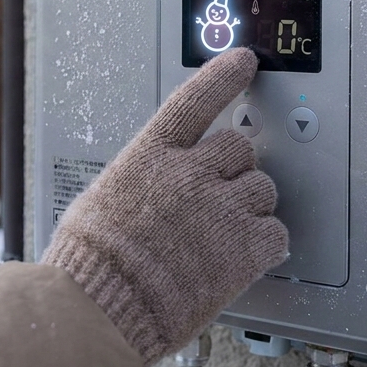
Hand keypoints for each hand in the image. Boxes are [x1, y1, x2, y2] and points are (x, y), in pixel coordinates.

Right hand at [42, 48, 288, 366]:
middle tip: (221, 194)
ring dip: (251, 207)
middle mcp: (189, 173)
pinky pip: (276, 234)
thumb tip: (146, 182)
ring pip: (263, 189)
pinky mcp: (243, 249)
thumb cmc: (90, 261)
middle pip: (240, 147)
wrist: (100, 305)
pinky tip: (244, 256)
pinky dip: (266, 245)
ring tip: (225, 233)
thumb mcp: (102, 199)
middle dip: (235, 169)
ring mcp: (220, 208)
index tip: (242, 62)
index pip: (196, 100)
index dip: (223, 77)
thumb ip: (138, 180)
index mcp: (152, 155)